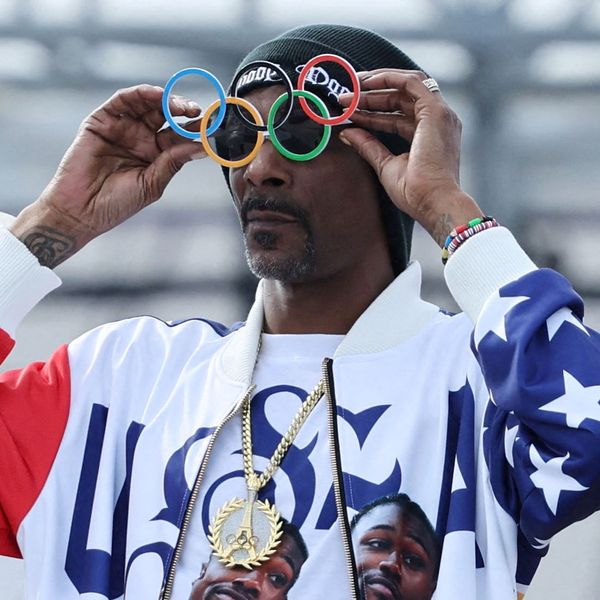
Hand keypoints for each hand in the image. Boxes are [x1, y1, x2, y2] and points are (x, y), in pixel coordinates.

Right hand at [10, 84, 203, 266]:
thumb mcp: (152, 183)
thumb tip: (203, 146)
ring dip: (166, 100)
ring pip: (148, 105)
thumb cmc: (117, 204)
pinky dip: (140, 94)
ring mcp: (123, 128)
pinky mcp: (102, 121)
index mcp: (156, 155)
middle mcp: (141, 139)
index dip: (195, 129)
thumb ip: (174, 161)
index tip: (212, 125)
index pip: (180, 136)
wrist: (82, 210)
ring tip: (182, 106)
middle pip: (167, 117)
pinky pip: (123, 101)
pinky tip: (157, 96)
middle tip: (198, 112)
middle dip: (183, 111)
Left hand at [338, 69, 482, 246]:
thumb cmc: (414, 192)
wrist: (433, 202)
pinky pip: (411, 82)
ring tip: (351, 85)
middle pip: (400, 99)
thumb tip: (346, 132)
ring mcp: (439, 114)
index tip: (348, 110)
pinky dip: (388, 78)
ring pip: (406, 86)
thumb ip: (368, 146)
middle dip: (370, 96)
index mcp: (428, 136)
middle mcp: (437, 122)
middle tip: (344, 97)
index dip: (371, 111)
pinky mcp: (436, 111)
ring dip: (377, 83)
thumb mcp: (385, 165)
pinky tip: (366, 82)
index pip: (397, 116)